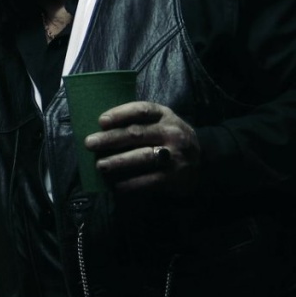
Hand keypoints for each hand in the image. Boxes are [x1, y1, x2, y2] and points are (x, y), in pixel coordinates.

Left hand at [84, 101, 199, 194]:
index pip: (141, 110)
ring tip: (100, 165)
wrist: (205, 160)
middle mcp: (171, 132)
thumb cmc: (171, 138)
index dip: (120, 114)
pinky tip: (116, 186)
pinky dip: (131, 184)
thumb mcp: (163, 122)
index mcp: (165, 115)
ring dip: (118, 161)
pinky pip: (149, 180)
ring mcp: (174, 155)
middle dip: (110, 139)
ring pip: (142, 157)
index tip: (101, 121)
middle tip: (90, 143)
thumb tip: (103, 129)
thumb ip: (140, 123)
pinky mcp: (174, 177)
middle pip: (136, 133)